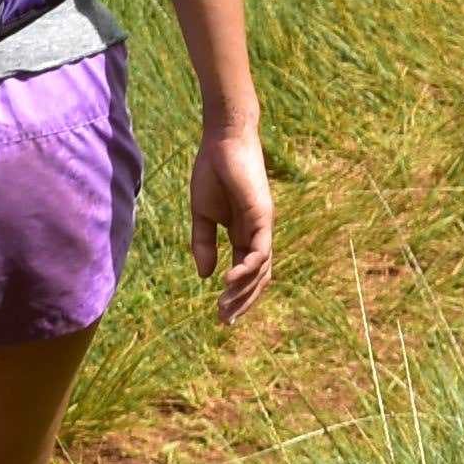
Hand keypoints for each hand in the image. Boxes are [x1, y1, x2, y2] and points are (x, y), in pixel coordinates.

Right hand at [192, 125, 275, 320]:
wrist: (222, 141)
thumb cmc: (212, 173)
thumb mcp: (202, 215)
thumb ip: (204, 244)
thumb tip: (206, 276)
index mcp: (243, 235)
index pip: (245, 273)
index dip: (236, 296)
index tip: (221, 316)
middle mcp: (257, 234)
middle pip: (257, 278)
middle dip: (242, 302)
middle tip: (224, 321)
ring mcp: (262, 226)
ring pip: (261, 269)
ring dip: (243, 291)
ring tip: (224, 307)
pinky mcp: (262, 216)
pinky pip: (259, 249)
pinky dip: (247, 268)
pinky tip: (229, 280)